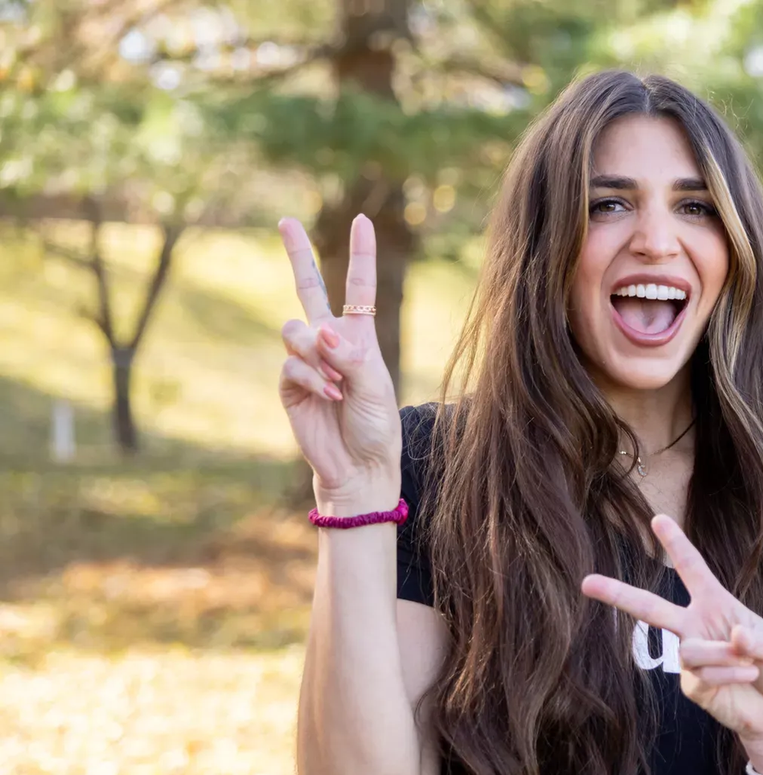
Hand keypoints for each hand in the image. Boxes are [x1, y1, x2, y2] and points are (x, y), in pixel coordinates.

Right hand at [277, 215, 400, 506]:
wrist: (358, 466)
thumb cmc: (375, 427)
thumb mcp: (375, 390)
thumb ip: (351, 358)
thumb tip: (322, 330)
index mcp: (360, 336)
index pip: (359, 287)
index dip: (360, 254)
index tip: (361, 220)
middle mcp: (330, 342)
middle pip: (308, 288)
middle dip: (297, 254)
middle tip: (285, 220)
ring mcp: (306, 360)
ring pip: (294, 330)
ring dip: (316, 355)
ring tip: (337, 386)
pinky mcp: (289, 383)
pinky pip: (290, 365)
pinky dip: (310, 378)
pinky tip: (328, 396)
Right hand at [580, 516, 762, 770]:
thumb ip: (758, 638)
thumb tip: (734, 634)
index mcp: (718, 606)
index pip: (692, 570)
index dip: (676, 545)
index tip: (659, 520)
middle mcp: (697, 627)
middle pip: (651, 607)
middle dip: (618, 594)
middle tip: (586, 582)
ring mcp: (692, 658)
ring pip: (690, 648)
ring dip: (724, 655)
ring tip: (751, 664)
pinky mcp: (693, 686)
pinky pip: (702, 673)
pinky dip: (729, 673)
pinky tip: (747, 677)